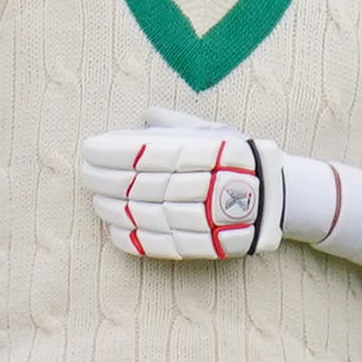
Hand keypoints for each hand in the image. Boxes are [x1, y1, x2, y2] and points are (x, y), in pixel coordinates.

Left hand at [84, 117, 286, 262]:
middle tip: (86, 174)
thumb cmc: (237, 157)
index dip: (109, 152)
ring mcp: (196, 218)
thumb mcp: (212, 130)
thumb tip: (143, 117)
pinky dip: (127, 236)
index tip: (90, 150)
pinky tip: (112, 226)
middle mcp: (196, 185)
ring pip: (138, 214)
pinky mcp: (197, 244)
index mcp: (198, 153)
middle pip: (133, 184)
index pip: (140, 152)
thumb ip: (175, 124)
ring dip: (109, 207)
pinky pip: (153, 243)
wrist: (275, 197)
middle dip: (101, 179)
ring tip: (97, 200)